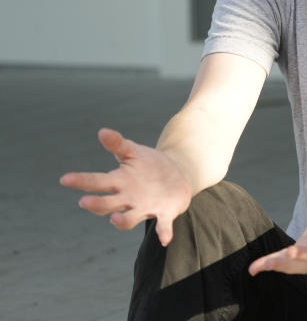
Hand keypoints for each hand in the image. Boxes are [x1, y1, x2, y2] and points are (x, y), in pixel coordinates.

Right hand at [59, 128, 192, 245]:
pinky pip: (162, 225)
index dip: (81, 181)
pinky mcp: (164, 214)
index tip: (65, 179)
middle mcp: (127, 199)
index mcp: (118, 182)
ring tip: (114, 219)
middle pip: (108, 204)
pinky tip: (165, 239)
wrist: (176, 175)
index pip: (96, 182)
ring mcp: (144, 208)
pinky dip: (163, 232)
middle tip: (84, 201)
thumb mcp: (135, 152)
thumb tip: (102, 131)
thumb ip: (119, 144)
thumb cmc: (149, 165)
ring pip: (129, 218)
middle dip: (97, 204)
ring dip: (122, 220)